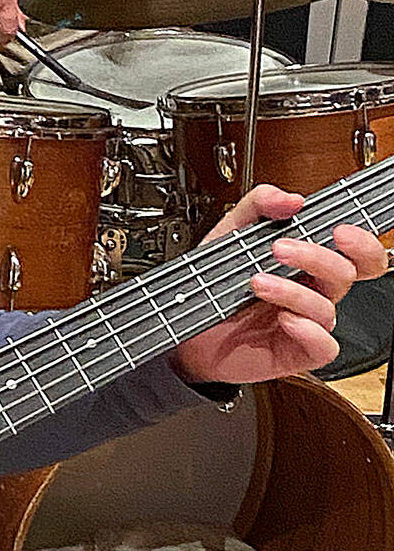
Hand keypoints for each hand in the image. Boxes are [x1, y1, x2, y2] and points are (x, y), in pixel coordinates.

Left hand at [173, 185, 387, 385]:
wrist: (189, 327)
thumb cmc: (215, 283)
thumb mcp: (228, 234)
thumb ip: (257, 207)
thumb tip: (288, 199)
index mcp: (306, 264)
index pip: (354, 254)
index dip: (361, 244)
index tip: (340, 230)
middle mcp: (311, 292)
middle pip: (344, 274)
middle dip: (317, 258)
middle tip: (281, 248)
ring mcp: (306, 322)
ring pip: (327, 307)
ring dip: (294, 292)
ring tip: (258, 283)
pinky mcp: (297, 351)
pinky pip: (324, 345)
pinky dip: (308, 331)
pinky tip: (283, 319)